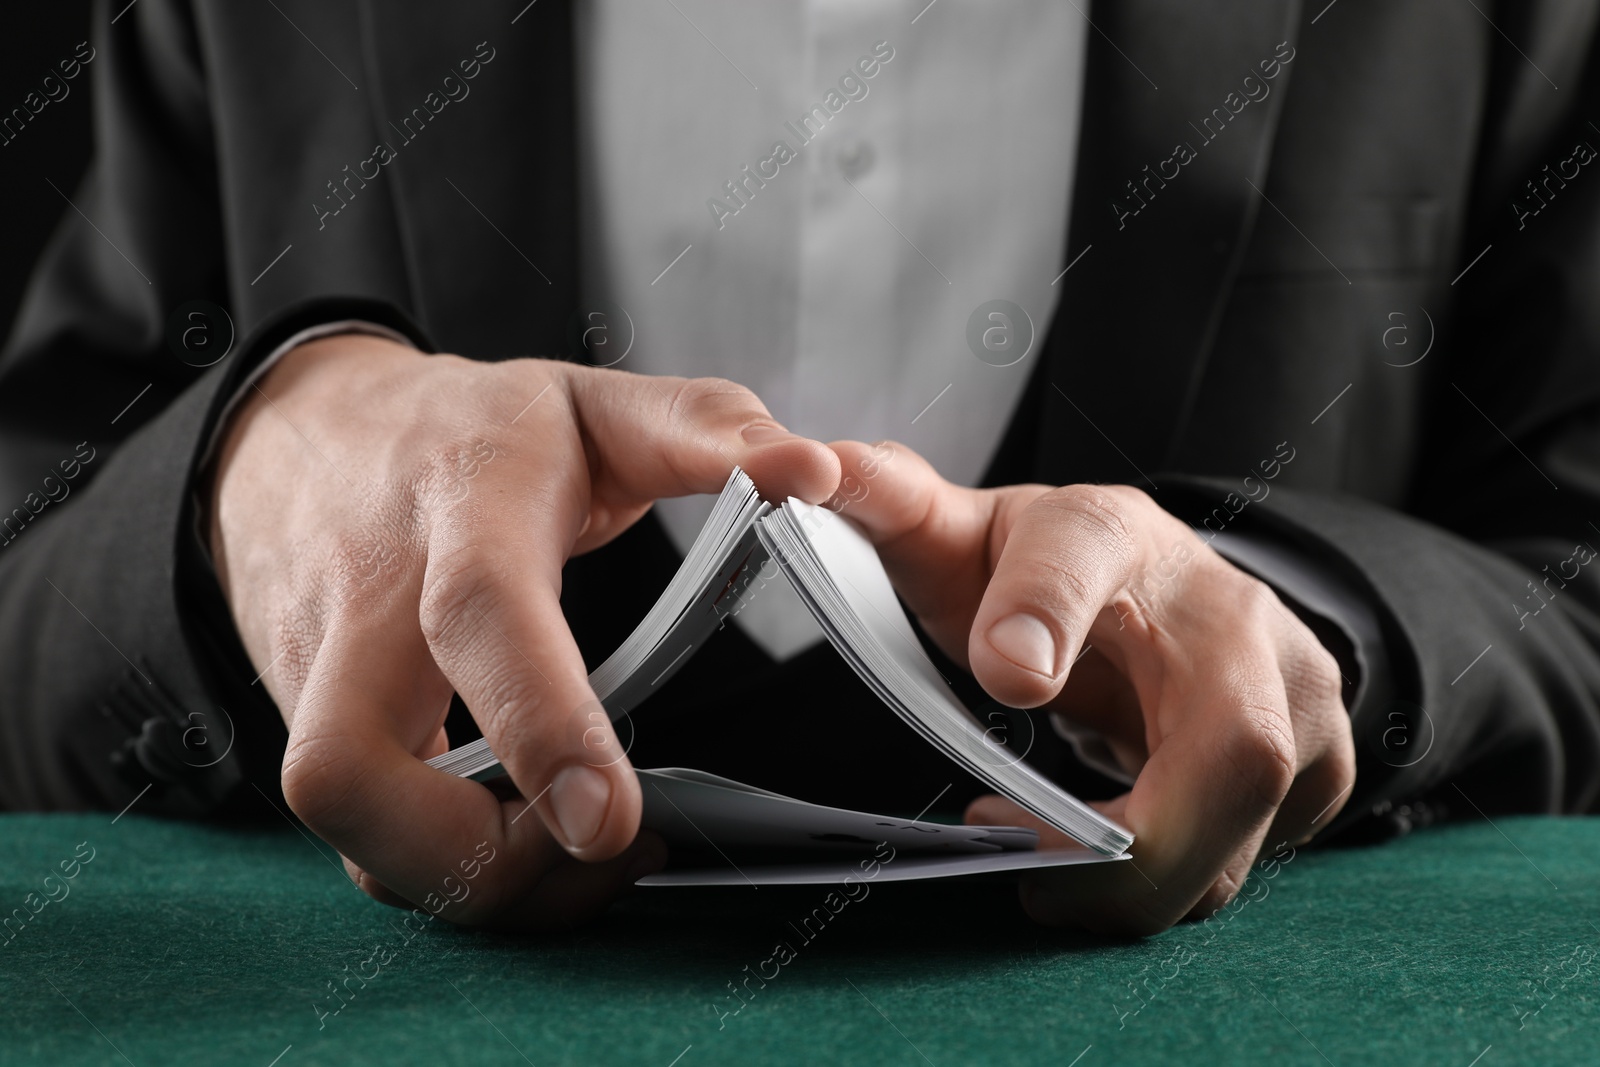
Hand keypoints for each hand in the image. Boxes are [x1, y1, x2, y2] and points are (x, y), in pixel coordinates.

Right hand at [207, 335, 838, 927]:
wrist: (302, 429)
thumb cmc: (467, 427)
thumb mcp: (591, 404)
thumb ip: (705, 428)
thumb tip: (811, 469)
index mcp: (461, 507)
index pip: (479, 613)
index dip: (540, 721)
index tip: (611, 818)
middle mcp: (366, 604)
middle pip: (348, 768)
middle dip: (472, 857)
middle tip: (601, 842)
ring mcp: (314, 674)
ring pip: (345, 829)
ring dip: (468, 879)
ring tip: (581, 851)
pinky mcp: (305, 727)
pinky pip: (361, 833)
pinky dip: (444, 864)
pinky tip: (524, 839)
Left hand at [827, 440, 1353, 933]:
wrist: (1163, 591)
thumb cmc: (1048, 571)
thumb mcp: (963, 533)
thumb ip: (888, 505)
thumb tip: (809, 473)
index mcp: (1111, 534)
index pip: (1080, 551)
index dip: (1044, 611)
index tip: (1007, 676)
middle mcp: (1231, 607)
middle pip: (1230, 755)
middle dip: (1122, 851)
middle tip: (1019, 870)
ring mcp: (1301, 689)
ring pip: (1242, 838)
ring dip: (1132, 886)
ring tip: (1045, 870)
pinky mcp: (1325, 764)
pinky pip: (1249, 863)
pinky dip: (1169, 885)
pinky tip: (1110, 857)